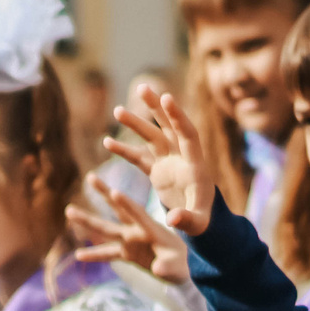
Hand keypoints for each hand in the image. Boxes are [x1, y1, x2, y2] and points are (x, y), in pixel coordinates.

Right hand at [68, 175, 190, 283]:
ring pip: (106, 228)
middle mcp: (138, 231)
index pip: (137, 214)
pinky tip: (78, 255)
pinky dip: (94, 254)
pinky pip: (107, 253)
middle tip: (90, 176)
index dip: (126, 205)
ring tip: (69, 210)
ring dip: (88, 220)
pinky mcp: (127, 253)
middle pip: (117, 210)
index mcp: (152, 229)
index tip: (115, 192)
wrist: (183, 270)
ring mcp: (130, 241)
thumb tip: (157, 269)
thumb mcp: (178, 266)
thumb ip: (167, 266)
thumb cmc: (183, 265)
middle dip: (103, 193)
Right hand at [102, 91, 214, 235]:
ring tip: (117, 110)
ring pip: (152, 137)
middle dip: (156, 107)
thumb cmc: (203, 223)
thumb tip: (172, 218)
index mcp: (195, 165)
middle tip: (142, 87)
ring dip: (136, 123)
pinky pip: (140, 156)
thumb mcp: (197, 224)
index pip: (188, 134)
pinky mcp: (158, 170)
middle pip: (169, 127)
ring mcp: (169, 162)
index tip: (167, 98)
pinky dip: (125, 150)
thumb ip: (186, 219)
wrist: (200, 222)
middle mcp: (182, 157)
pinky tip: (106, 142)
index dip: (177, 116)